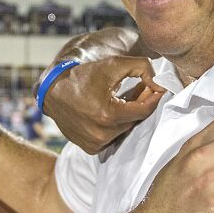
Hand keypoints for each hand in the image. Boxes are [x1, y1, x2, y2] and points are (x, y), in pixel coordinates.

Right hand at [44, 56, 166, 153]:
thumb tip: (160, 84)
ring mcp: (95, 143)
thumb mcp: (114, 64)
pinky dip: (115, 126)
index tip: (158, 88)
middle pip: (135, 120)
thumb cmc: (83, 75)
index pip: (144, 110)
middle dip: (141, 104)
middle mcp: (101, 134)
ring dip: (128, 115)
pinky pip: (113, 137)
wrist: (53, 91)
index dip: (153, 98)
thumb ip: (142, 68)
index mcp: (107, 115)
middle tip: (143, 88)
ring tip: (123, 98)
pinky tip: (110, 111)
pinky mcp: (90, 148)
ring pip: (125, 129)